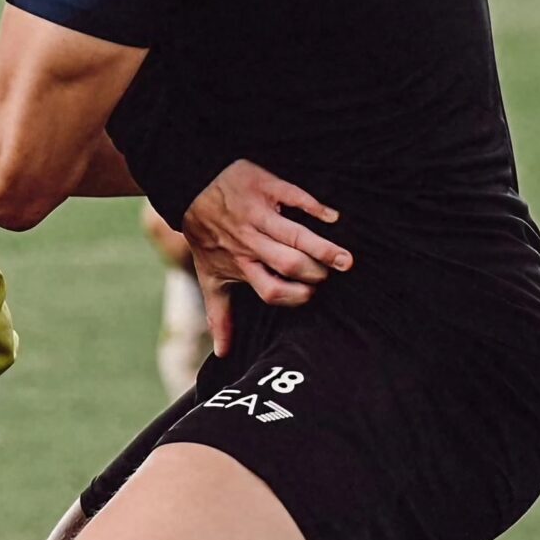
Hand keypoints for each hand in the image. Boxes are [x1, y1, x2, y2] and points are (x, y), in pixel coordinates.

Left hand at [178, 159, 352, 355]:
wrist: (192, 189)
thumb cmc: (206, 237)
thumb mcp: (209, 276)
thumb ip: (219, 314)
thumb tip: (223, 353)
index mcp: (241, 264)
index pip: (272, 290)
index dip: (295, 297)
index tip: (311, 295)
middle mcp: (250, 241)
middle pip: (288, 263)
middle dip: (316, 273)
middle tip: (335, 275)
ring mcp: (258, 214)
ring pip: (295, 234)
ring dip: (325, 248)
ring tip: (348, 259)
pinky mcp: (266, 186)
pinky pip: (294, 197)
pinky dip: (316, 208)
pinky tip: (333, 218)